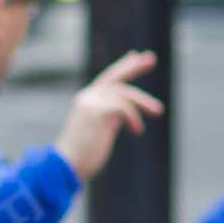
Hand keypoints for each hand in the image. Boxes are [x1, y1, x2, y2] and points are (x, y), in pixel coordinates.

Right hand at [54, 51, 164, 182]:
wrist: (65, 166)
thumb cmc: (81, 155)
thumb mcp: (98, 131)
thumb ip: (109, 118)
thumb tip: (126, 114)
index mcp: (86, 101)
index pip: (108, 79)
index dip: (123, 66)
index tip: (138, 56)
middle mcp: (87, 98)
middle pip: (115, 78)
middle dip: (134, 67)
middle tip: (151, 58)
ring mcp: (91, 104)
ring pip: (124, 94)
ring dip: (144, 102)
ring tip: (158, 111)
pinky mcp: (97, 113)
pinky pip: (123, 108)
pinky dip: (134, 117)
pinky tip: (137, 130)